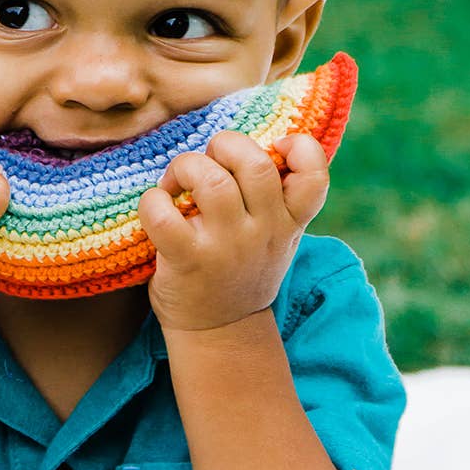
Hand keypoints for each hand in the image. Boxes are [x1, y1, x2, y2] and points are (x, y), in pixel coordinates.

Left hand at [137, 131, 329, 332]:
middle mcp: (264, 232)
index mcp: (289, 221)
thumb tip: (263, 139)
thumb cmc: (242, 266)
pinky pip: (164, 214)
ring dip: (186, 166)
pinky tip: (157, 207)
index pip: (315, 176)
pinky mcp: (188, 261)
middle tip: (209, 158)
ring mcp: (227, 248)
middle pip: (255, 165)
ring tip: (177, 182)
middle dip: (225, 143)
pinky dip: (153, 201)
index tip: (277, 146)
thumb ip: (276, 196)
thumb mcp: (276, 235)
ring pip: (212, 180)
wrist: (219, 330)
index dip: (301, 149)